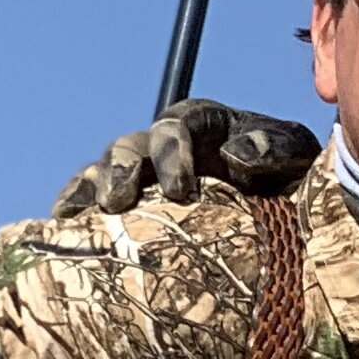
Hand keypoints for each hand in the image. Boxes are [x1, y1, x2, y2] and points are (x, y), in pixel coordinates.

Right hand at [47, 100, 323, 218]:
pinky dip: (75, 216)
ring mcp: (143, 176)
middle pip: (129, 148)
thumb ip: (274, 145)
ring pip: (101, 173)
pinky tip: (63, 232)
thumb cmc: (293, 176)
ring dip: (91, 192)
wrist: (290, 219)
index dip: (171, 152)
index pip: (177, 126)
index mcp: (202, 125)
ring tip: (87, 218)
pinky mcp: (129, 209)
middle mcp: (164, 146)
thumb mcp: (296, 155)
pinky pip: (90, 206)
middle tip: (120, 202)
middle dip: (121, 171)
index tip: (180, 189)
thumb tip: (236, 154)